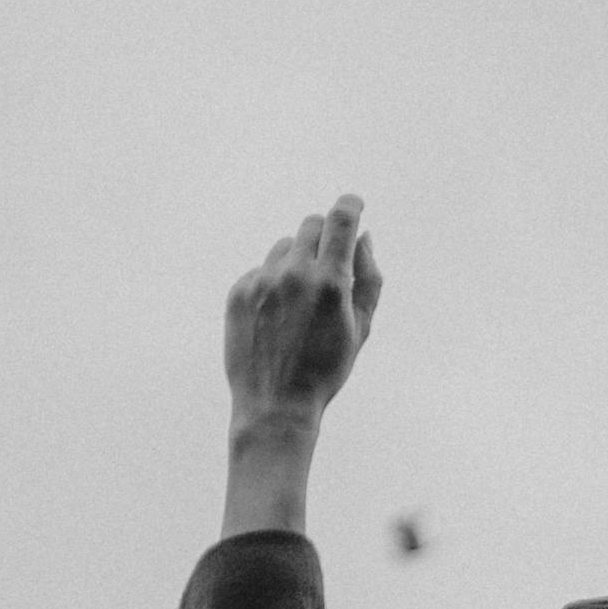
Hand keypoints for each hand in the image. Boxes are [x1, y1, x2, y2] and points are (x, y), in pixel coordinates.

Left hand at [224, 194, 382, 432]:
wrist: (275, 404)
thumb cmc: (326, 368)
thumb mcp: (361, 327)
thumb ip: (369, 278)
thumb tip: (363, 236)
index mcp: (331, 282)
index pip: (341, 219)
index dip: (350, 205)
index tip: (353, 204)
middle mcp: (295, 274)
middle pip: (311, 225)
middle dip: (324, 236)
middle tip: (328, 263)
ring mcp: (262, 282)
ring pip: (284, 247)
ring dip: (297, 261)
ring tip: (300, 302)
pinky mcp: (238, 292)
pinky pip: (261, 270)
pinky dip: (273, 282)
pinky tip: (277, 316)